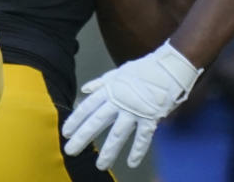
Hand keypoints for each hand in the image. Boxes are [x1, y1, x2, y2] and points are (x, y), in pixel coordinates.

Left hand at [62, 40, 202, 168]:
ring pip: (118, 134)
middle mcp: (118, 101)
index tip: (65, 132)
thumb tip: (85, 89)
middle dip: (83, 137)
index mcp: (109, 90)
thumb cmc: (143, 70)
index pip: (87, 107)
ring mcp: (134, 110)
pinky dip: (137, 151)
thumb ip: (100, 83)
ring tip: (101, 164)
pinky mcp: (150, 117)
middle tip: (70, 150)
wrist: (168, 67)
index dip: (75, 120)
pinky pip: (142, 137)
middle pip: (97, 122)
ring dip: (109, 151)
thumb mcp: (117, 73)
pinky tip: (131, 162)